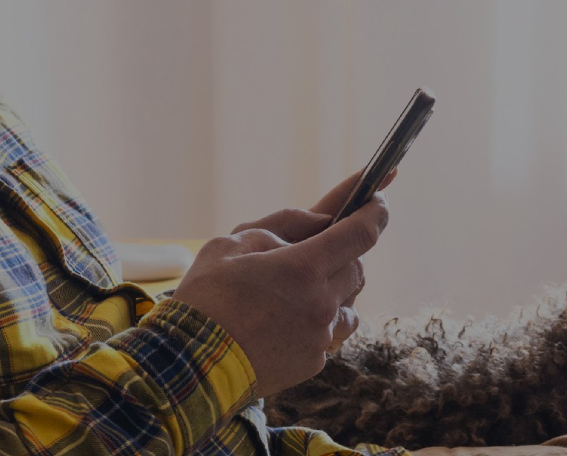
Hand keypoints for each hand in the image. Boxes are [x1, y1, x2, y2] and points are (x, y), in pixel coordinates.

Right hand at [171, 172, 391, 397]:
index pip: (361, 234)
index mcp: (303, 267)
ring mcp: (319, 337)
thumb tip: (322, 220)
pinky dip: (318, 323)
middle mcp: (320, 303)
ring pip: (349, 306)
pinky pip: (329, 335)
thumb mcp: (232, 243)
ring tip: (301, 292)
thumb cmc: (206, 298)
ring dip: (335, 292)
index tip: (378, 202)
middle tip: (320, 252)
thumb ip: (283, 224)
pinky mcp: (313, 363)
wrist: (189, 365)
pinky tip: (286, 322)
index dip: (374, 213)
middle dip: (345, 255)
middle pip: (358, 269)